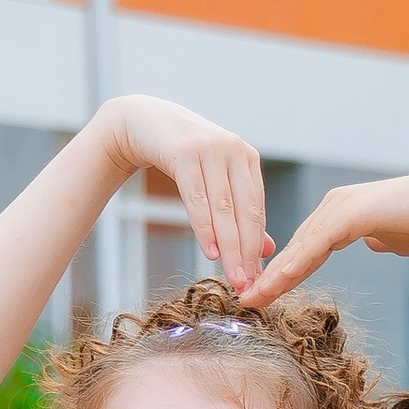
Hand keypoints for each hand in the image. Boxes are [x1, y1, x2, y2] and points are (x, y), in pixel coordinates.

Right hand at [101, 99, 272, 293]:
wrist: (143, 123)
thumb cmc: (181, 156)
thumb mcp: (215, 180)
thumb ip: (239, 211)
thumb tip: (266, 250)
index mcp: (247, 158)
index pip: (257, 210)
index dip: (257, 248)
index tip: (257, 280)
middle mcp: (233, 150)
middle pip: (244, 211)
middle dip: (246, 253)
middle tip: (248, 285)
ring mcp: (210, 149)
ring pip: (223, 208)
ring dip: (229, 246)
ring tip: (233, 276)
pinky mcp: (184, 152)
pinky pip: (197, 198)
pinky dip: (204, 227)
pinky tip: (211, 251)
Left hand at [246, 171, 408, 306]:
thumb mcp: (395, 237)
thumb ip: (376, 238)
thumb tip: (372, 243)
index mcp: (340, 214)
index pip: (303, 248)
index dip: (281, 272)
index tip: (261, 295)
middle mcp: (335, 206)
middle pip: (294, 246)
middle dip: (268, 274)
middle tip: (243, 300)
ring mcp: (343, 205)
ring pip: (301, 244)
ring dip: (276, 272)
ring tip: (254, 297)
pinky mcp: (355, 211)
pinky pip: (320, 241)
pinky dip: (300, 262)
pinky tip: (283, 280)